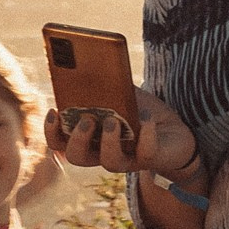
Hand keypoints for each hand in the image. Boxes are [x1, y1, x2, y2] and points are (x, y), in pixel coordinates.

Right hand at [46, 89, 201, 186]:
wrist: (176, 131)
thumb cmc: (142, 112)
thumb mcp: (124, 94)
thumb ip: (109, 85)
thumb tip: (96, 66)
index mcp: (89, 137)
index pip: (60, 142)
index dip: (52, 132)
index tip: (54, 111)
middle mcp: (102, 153)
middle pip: (77, 157)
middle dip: (78, 140)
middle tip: (86, 120)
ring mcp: (127, 159)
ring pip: (110, 162)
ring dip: (109, 141)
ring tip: (113, 121)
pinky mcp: (150, 159)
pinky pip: (146, 153)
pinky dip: (146, 134)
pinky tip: (147, 119)